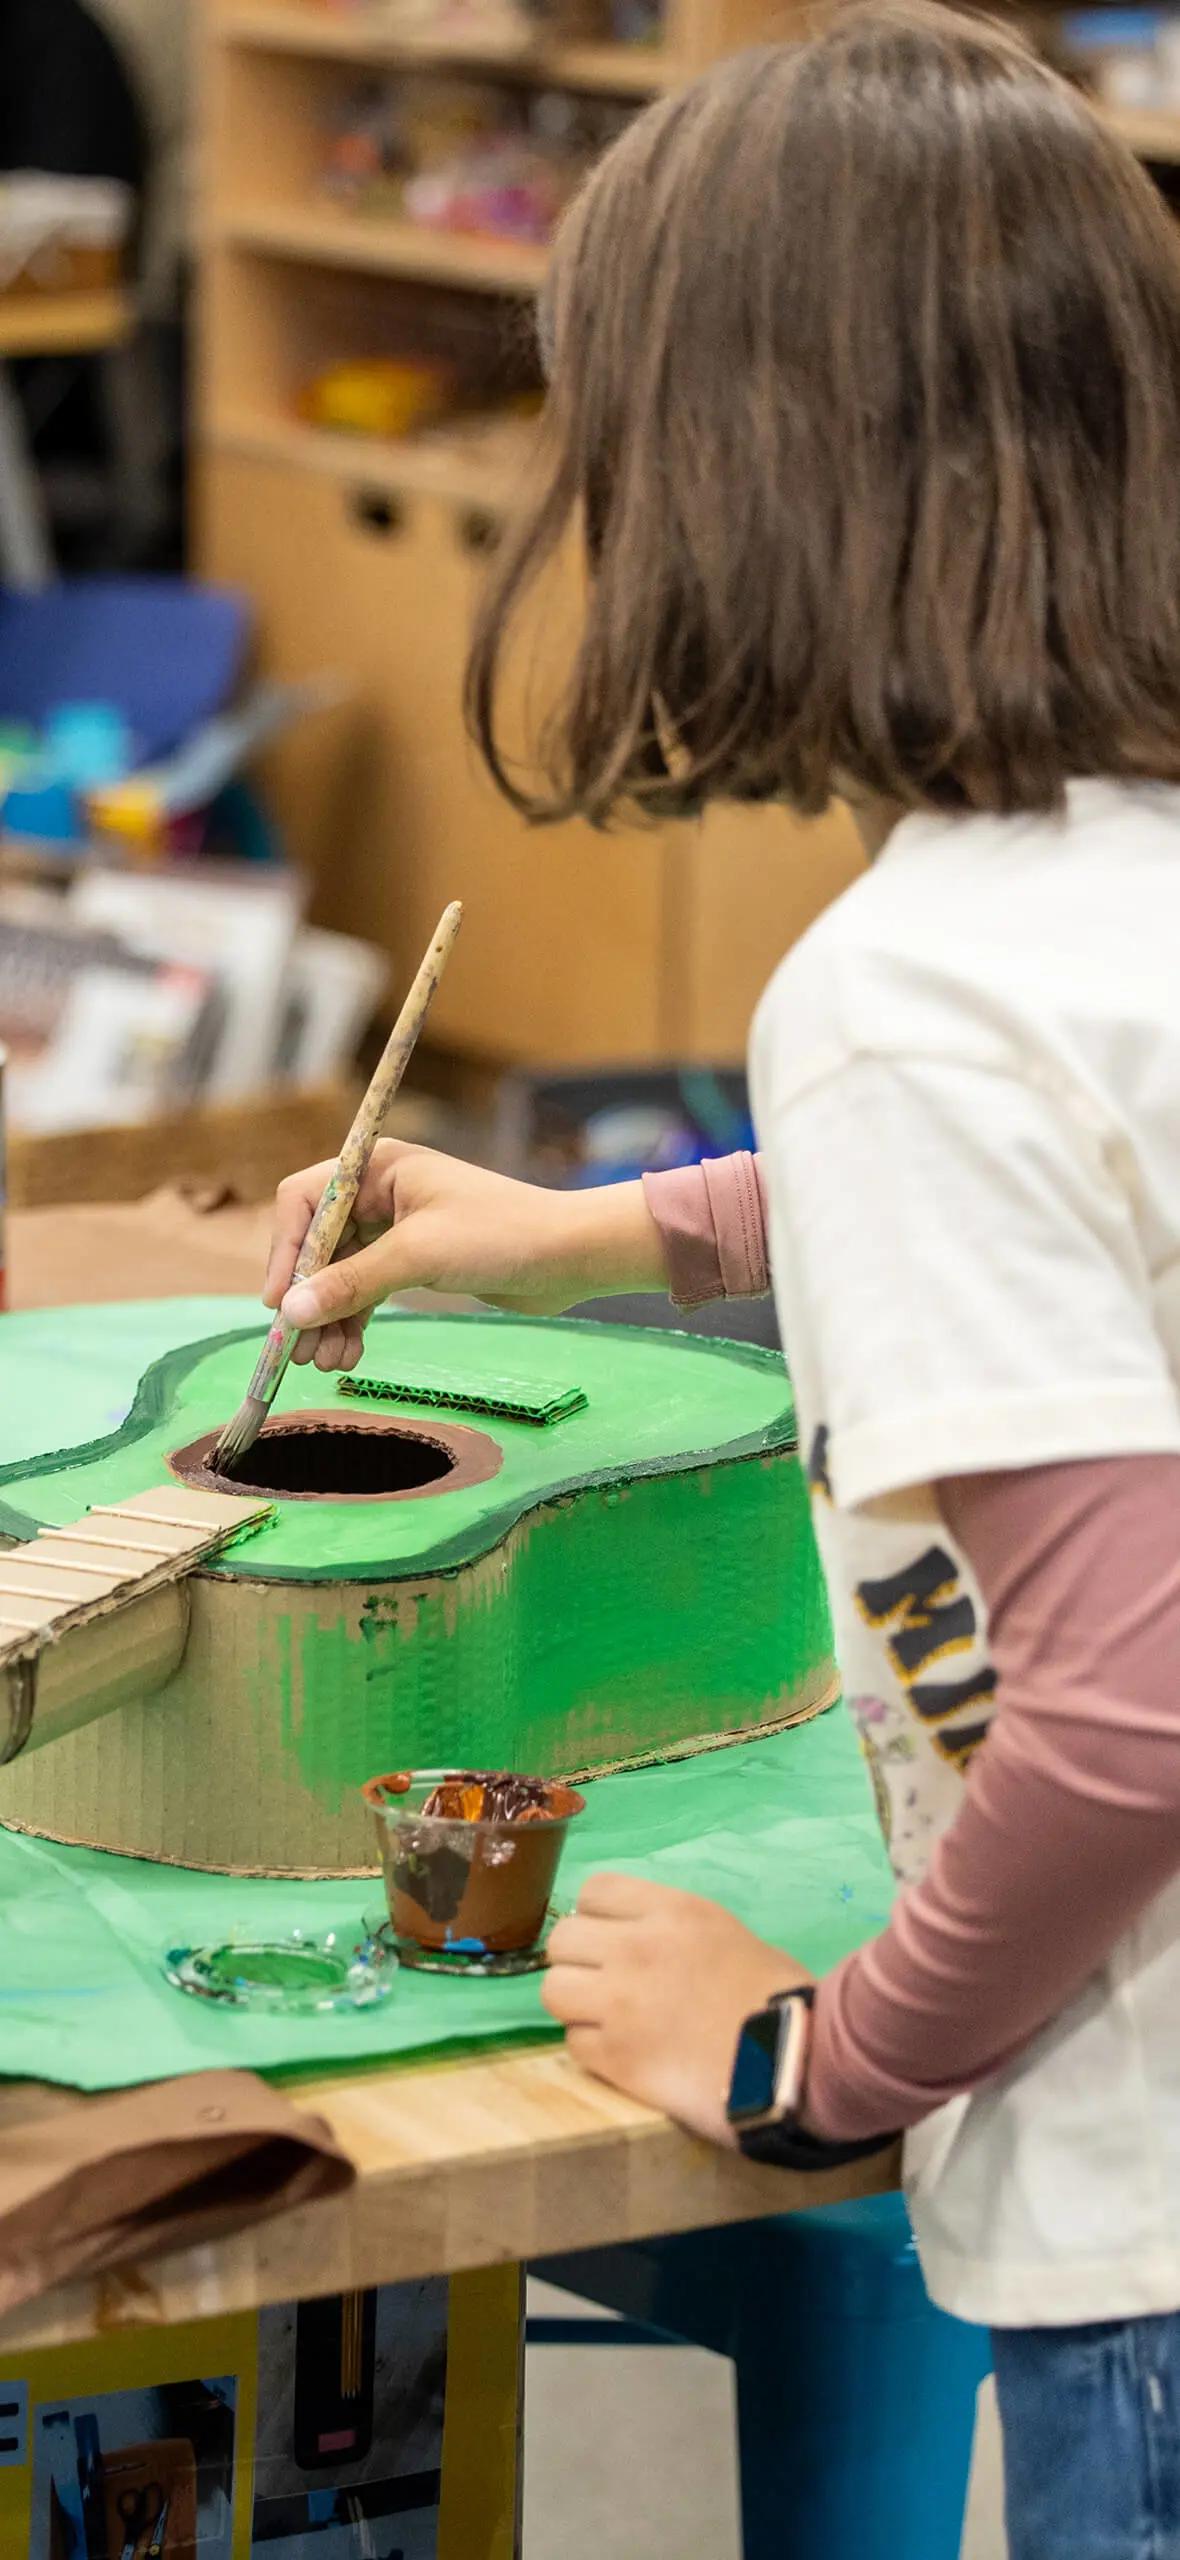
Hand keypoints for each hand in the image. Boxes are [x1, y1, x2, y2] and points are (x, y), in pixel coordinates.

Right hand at [264, 1140, 668, 1371]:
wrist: (571, 1255)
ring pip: (342, 1273)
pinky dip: (355, 1319)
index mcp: (378, 1167)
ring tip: (326, 1362)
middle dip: (309, 1297)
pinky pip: (368, 1289)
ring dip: (330, 1317)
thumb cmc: (501, 1235)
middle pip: (318, 1244)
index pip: (304, 1201)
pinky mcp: (417, 1260)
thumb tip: (290, 1313)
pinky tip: (350, 1354)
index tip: (282, 1304)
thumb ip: (352, 1283)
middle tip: (300, 1350)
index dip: (285, 1252)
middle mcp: (381, 1191)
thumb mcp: (418, 1256)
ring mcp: (397, 1227)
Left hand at [544, 1875, 812, 2146]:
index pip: (593, 1891)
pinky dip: (594, 2049)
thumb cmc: (778, 1995)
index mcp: (671, 1911)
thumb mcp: (724, 1933)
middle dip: (579, 1961)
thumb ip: (672, 1931)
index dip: (598, 1917)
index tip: (615, 1939)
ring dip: (577, 2006)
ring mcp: (620, 2003)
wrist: (795, 2059)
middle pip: (561, 1940)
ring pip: (553, 1990)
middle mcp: (636, 1948)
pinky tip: (626, 2054)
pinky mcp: (616, 2057)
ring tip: (608, 2021)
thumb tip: (637, 1942)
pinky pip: (573, 2043)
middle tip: (606, 1983)